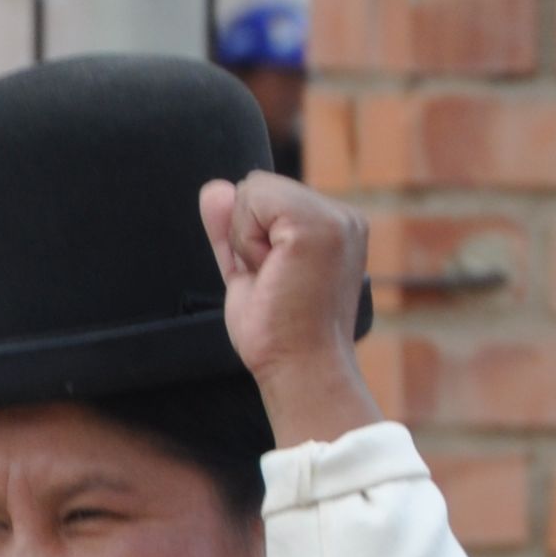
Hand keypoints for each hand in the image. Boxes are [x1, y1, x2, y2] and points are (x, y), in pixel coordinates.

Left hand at [198, 170, 379, 447]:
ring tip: (275, 280)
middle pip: (256, 188)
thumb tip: (213, 187)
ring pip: (252, 189)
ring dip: (245, 241)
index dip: (248, 240)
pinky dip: (245, 240)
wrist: (300, 369)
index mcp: (333, 228)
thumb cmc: (278, 333)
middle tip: (274, 282)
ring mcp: (335, 217)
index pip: (265, 200)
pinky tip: (271, 271)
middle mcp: (342, 217)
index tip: (272, 280)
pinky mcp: (318, 223)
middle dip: (246, 236)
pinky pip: (252, 197)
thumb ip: (232, 230)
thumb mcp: (248, 270)